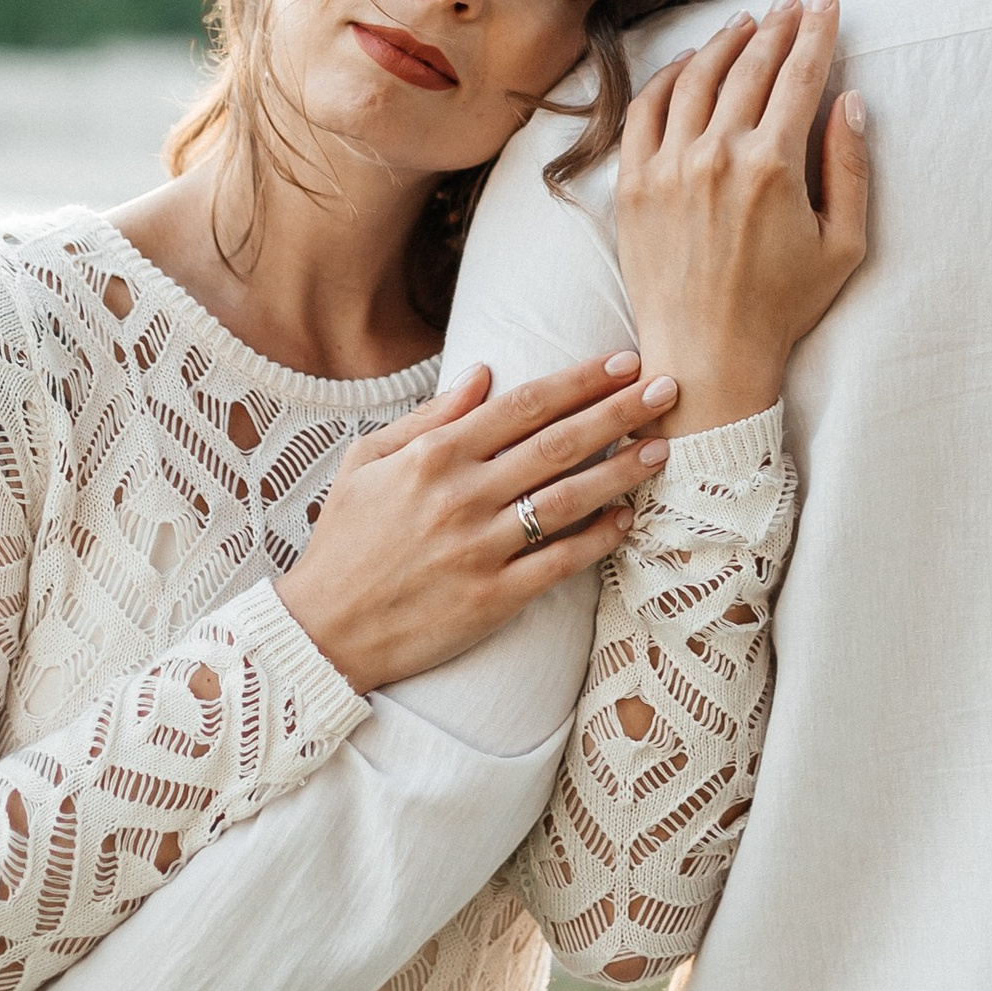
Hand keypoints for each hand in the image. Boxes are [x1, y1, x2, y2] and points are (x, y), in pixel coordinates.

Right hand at [278, 351, 679, 691]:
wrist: (324, 629)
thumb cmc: (345, 541)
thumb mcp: (367, 461)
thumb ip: (429, 417)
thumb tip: (483, 373)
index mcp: (434, 457)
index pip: (522, 405)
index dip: (578, 380)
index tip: (622, 361)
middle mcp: (462, 496)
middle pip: (557, 444)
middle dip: (619, 412)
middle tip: (668, 388)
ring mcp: (480, 548)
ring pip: (568, 500)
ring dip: (622, 471)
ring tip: (663, 448)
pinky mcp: (493, 598)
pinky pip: (560, 562)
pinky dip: (597, 539)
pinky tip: (626, 518)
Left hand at [617, 0, 868, 434]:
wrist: (706, 357)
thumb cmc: (782, 307)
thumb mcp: (844, 245)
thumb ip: (851, 167)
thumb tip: (850, 100)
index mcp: (773, 166)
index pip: (800, 75)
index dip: (817, 31)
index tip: (827, 2)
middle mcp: (717, 155)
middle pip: (751, 66)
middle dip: (778, 26)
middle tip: (793, 4)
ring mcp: (668, 167)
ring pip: (696, 78)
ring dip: (726, 42)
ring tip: (748, 24)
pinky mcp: (632, 185)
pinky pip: (644, 110)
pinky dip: (666, 77)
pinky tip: (688, 64)